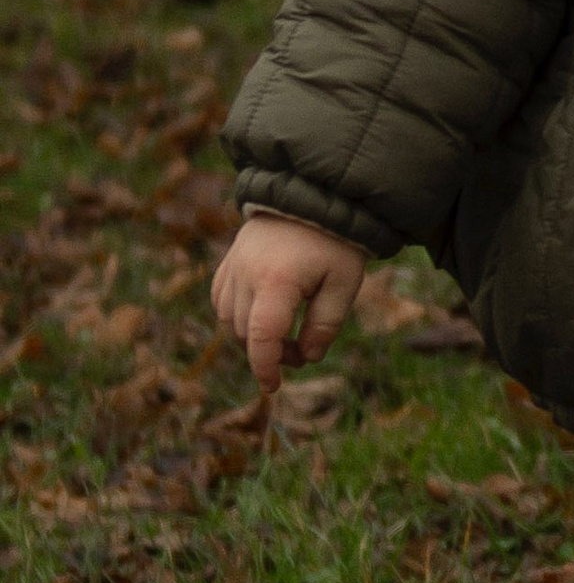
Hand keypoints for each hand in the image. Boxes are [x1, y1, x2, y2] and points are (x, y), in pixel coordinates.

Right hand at [212, 214, 369, 396]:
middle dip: (269, 352)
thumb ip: (326, 324)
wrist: (312, 195)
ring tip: (287, 331)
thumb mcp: (344, 284)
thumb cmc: (334, 241)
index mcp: (278, 280)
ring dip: (252, 336)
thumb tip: (307, 358)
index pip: (261, 336)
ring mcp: (233, 266)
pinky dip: (236, 316)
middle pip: (243, 333)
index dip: (265, 367)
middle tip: (302, 348)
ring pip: (228, 320)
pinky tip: (262, 314)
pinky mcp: (228, 261)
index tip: (273, 387)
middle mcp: (247, 274)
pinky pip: (220, 300)